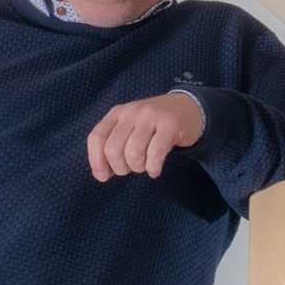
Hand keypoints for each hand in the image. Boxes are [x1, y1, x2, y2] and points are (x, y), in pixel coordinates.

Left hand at [87, 92, 202, 179]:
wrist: (188, 108)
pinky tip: (155, 170)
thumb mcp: (130, 131)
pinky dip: (153, 168)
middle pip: (113, 149)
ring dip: (138, 168)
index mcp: (117, 113)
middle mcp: (131, 112)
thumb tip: (101, 175)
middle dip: (120, 168)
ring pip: (133, 153)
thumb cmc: (153, 127)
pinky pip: (155, 154)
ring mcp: (151, 116)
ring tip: (146, 166)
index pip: (96, 138)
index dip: (97, 162)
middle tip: (132, 168)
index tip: (104, 176)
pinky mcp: (170, 125)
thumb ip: (114, 149)